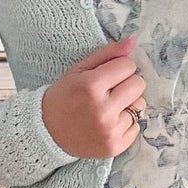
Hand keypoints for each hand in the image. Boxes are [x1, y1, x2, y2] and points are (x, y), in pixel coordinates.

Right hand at [41, 35, 145, 157]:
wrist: (47, 132)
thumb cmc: (64, 97)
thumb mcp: (79, 70)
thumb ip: (107, 54)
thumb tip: (133, 40)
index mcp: (91, 86)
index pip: (128, 65)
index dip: (118, 68)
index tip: (107, 76)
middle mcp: (102, 109)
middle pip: (138, 84)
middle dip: (126, 84)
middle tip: (109, 92)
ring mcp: (110, 130)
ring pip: (140, 106)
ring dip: (127, 105)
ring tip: (107, 109)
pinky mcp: (115, 146)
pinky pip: (137, 126)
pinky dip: (125, 123)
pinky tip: (107, 124)